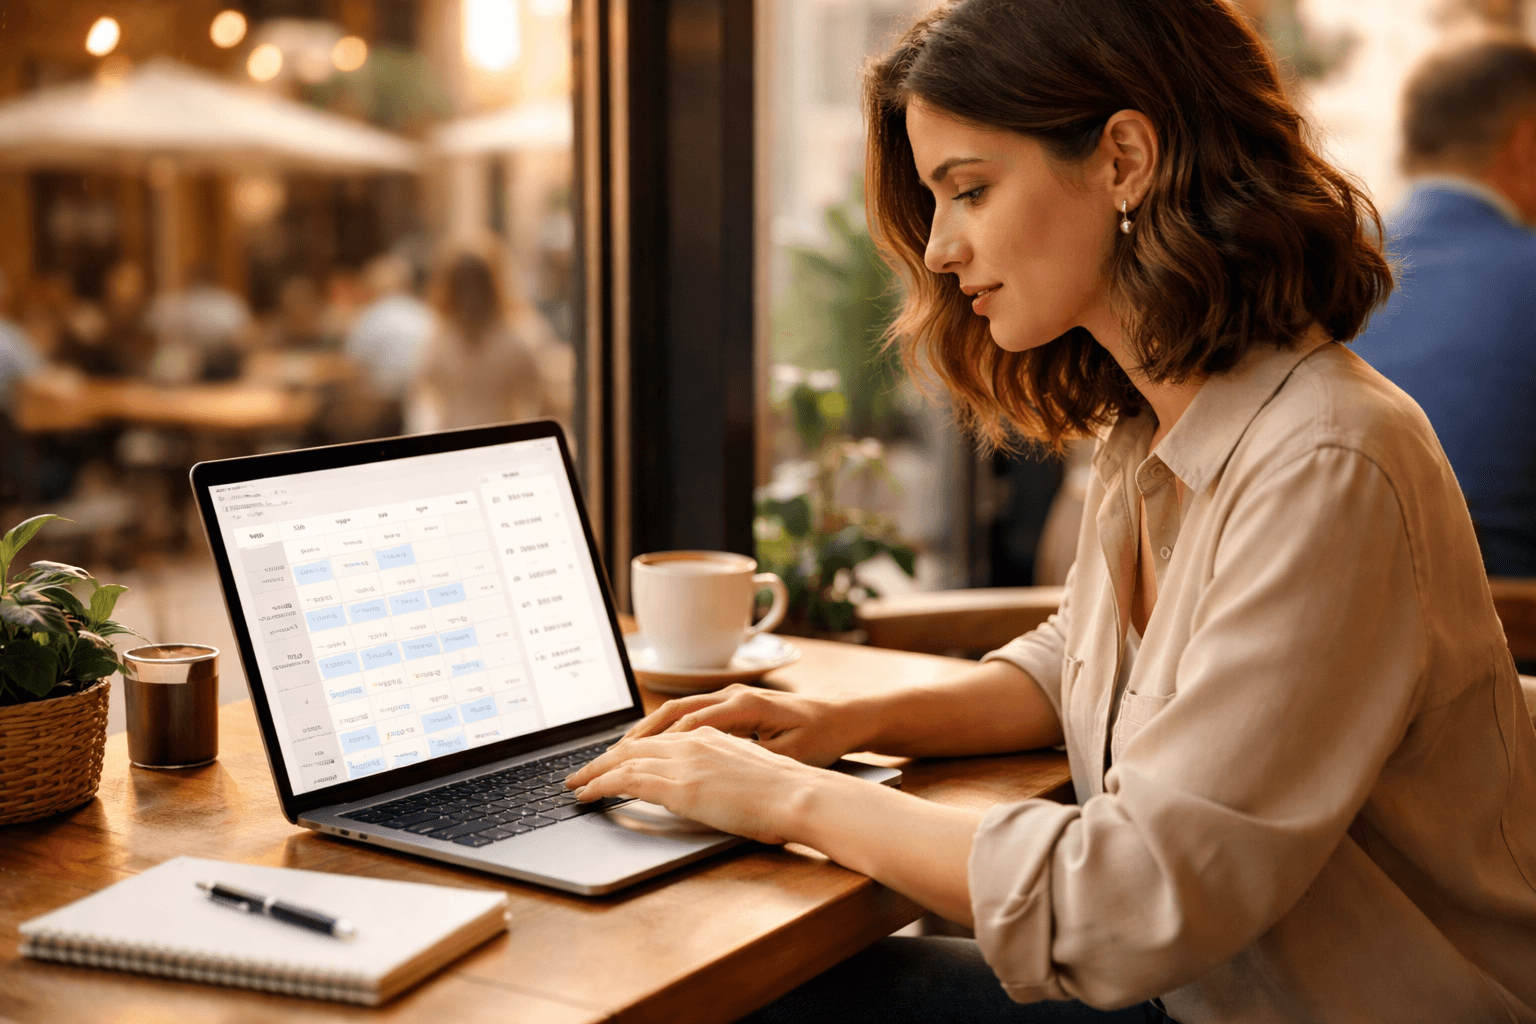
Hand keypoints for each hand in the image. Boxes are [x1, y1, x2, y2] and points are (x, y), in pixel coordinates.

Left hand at [565, 727, 830, 843]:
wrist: (800, 794)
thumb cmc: (786, 792)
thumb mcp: (749, 771)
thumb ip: (722, 771)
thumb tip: (708, 786)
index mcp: (710, 735)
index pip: (657, 739)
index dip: (629, 750)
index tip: (611, 760)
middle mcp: (692, 741)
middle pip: (633, 745)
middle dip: (602, 759)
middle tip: (580, 772)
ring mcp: (684, 761)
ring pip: (623, 760)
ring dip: (594, 772)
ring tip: (575, 784)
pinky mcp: (680, 785)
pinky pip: (626, 781)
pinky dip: (600, 786)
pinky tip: (586, 795)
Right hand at [606, 684, 865, 767]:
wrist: (846, 718)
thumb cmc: (822, 737)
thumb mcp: (790, 754)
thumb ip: (751, 759)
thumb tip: (713, 772)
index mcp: (743, 705)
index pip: (685, 725)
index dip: (651, 747)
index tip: (620, 765)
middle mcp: (732, 696)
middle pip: (672, 713)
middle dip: (635, 738)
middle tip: (603, 760)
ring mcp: (731, 698)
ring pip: (677, 711)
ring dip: (647, 731)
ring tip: (617, 752)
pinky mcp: (734, 706)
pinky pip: (690, 713)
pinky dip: (666, 728)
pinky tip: (652, 745)